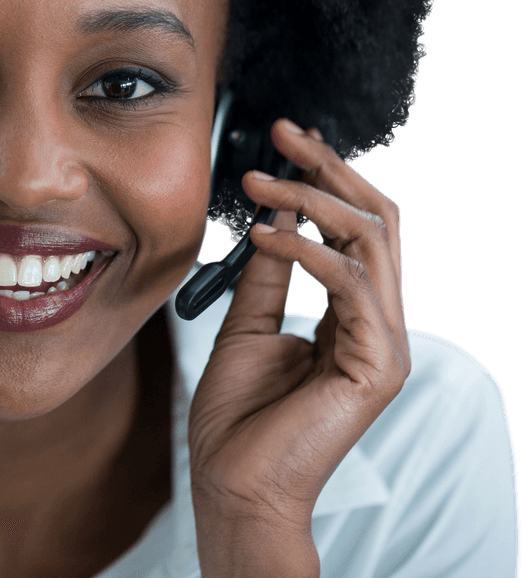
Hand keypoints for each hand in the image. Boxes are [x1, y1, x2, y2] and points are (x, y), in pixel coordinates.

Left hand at [187, 119, 409, 577]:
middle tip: (285, 134)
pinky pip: (352, 282)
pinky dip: (305, 248)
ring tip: (260, 184)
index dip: (327, 176)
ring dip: (310, 198)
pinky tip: (263, 233)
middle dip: (329, 168)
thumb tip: (277, 218)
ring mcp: (384, 343)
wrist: (233, 482)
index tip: (289, 139)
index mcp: (353, 312)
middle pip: (375, 219)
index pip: (357, 226)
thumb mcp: (249, 321)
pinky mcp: (377, 363)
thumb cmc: (238, 414)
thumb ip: (271, 271)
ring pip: (370, 239)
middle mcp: (378, 322)